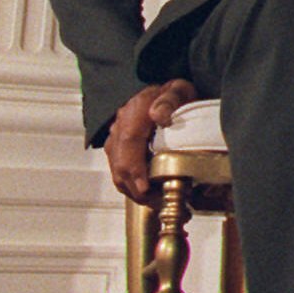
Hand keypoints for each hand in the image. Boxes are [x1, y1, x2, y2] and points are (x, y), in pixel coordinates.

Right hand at [104, 79, 197, 203]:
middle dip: (135, 187)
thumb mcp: (178, 90)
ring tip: (154, 201)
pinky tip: (146, 192)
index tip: (145, 188)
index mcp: (135, 112)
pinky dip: (129, 184)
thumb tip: (160, 116)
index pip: (129, 142)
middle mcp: (120, 126)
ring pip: (116, 169)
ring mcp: (116, 137)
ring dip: (132, 189)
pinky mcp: (117, 146)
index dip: (134, 167)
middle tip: (157, 202)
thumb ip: (169, 100)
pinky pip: (118, 169)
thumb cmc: (172, 92)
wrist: (159, 90)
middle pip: (119, 162)